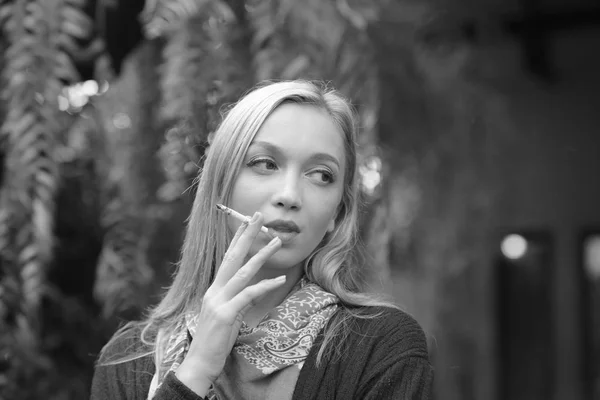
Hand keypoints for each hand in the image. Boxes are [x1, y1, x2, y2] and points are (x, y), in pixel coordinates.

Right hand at [175, 212, 283, 394]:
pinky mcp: (225, 314)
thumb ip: (240, 300)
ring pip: (243, 272)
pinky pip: (248, 295)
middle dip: (246, 236)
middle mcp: (214, 291)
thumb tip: (254, 289)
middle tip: (258, 217)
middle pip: (232, 257)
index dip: (237, 239)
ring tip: (276, 242)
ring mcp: (218, 301)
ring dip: (261, 255)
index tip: (246, 222)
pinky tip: (280, 279)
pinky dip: (264, 286)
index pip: (227, 258)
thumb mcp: (229, 316)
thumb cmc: (215, 341)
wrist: (199, 363)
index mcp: (214, 289)